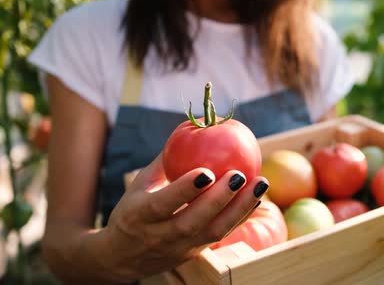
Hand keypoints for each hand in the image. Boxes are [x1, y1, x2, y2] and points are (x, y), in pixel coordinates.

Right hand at [99, 153, 268, 281]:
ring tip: (260, 184)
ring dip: (240, 208)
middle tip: (240, 175)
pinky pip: (221, 235)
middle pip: (193, 222)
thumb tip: (190, 126)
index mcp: (139, 216)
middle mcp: (159, 235)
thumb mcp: (140, 184)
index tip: (207, 172)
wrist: (122, 257)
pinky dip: (241, 216)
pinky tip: (257, 197)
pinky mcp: (195, 254)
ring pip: (213, 232)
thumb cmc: (134, 209)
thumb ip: (164, 159)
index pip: (162, 204)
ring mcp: (179, 248)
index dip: (185, 190)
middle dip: (219, 199)